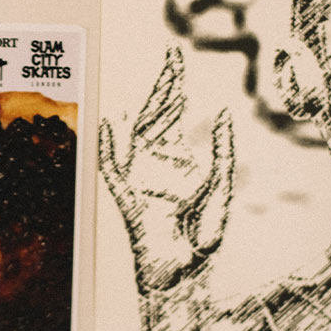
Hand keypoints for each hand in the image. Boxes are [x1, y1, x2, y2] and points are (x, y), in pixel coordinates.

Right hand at [99, 47, 233, 290]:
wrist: (182, 274)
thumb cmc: (200, 238)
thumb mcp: (219, 190)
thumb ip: (220, 154)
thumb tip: (221, 115)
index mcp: (175, 161)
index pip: (172, 115)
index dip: (174, 88)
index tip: (177, 61)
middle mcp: (154, 164)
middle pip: (156, 116)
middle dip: (164, 86)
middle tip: (172, 56)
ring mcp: (139, 178)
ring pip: (140, 133)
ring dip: (150, 108)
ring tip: (165, 85)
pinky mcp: (129, 198)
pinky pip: (113, 170)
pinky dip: (108, 149)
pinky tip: (110, 127)